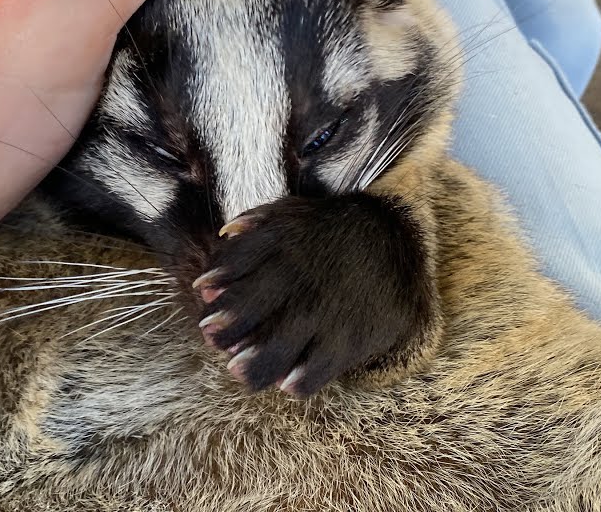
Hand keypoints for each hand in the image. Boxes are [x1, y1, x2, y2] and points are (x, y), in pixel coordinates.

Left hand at [195, 194, 431, 396]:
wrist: (396, 240)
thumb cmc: (326, 233)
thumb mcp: (291, 215)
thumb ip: (251, 228)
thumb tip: (218, 247)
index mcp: (282, 241)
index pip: (242, 260)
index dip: (220, 279)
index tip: (205, 297)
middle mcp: (301, 275)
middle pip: (257, 303)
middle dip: (230, 324)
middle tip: (214, 341)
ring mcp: (326, 308)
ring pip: (285, 343)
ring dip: (259, 362)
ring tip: (241, 373)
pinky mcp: (352, 337)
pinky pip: (323, 367)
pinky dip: (304, 379)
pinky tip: (288, 385)